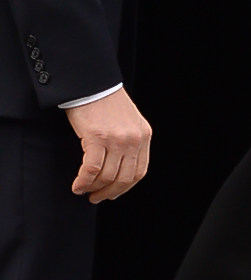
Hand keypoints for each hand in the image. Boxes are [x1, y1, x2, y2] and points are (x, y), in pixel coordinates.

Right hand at [65, 88, 151, 203]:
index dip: (125, 187)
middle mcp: (134, 139)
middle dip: (109, 192)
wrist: (93, 82)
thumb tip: (118, 169)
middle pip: (124, 178)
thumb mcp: (128, 121)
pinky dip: (83, 181)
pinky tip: (77, 185)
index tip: (112, 193)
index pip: (139, 172)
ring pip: (106, 176)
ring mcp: (117, 139)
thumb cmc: (106, 101)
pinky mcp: (98, 138)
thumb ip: (129, 141)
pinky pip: (91, 169)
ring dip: (93, 188)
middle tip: (96, 197)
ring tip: (83, 189)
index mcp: (144, 135)